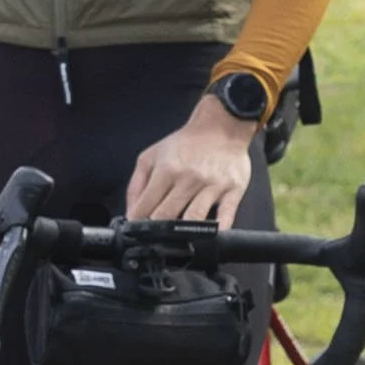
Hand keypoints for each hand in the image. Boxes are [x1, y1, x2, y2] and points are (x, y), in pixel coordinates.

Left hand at [123, 95, 260, 226]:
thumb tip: (131, 213)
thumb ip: (137, 184)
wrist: (221, 125)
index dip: (137, 222)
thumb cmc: (186, 143)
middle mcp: (189, 178)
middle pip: (166, 216)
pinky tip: (208, 236)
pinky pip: (225, 218)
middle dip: (156, 231)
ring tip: (176, 239)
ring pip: (194, 221)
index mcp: (167, 169)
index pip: (145, 206)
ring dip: (182, 234)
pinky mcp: (233, 191)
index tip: (136, 230)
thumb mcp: (152, 155)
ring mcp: (212, 185)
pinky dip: (217, 231)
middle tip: (154, 238)